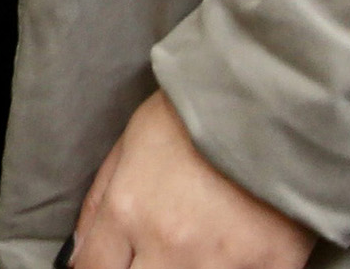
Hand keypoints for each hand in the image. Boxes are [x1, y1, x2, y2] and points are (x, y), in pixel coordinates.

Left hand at [68, 91, 311, 268]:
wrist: (271, 96)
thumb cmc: (194, 115)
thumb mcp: (129, 145)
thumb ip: (99, 204)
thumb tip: (77, 254)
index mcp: (128, 210)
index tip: (111, 263)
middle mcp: (170, 244)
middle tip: (156, 251)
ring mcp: (222, 261)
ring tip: (198, 245)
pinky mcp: (272, 266)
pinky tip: (235, 253)